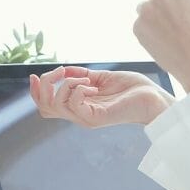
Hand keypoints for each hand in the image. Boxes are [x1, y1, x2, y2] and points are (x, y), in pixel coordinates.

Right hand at [29, 66, 173, 126]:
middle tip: (60, 72)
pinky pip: (74, 104)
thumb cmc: (133, 89)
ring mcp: (86, 118)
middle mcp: (79, 114)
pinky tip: (93, 85)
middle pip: (44, 106)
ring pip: (55, 104)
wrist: (155, 98)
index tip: (34, 75)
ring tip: (84, 77)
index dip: (36, 91)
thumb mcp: (101, 78)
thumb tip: (64, 70)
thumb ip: (81, 76)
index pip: (46, 106)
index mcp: (79, 106)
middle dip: (44, 85)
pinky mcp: (96, 118)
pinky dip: (78, 89)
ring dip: (64, 84)